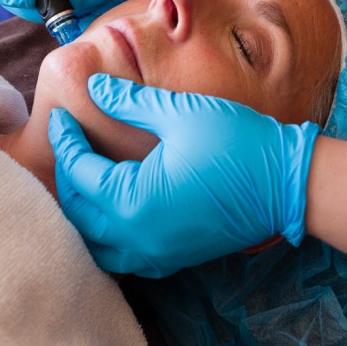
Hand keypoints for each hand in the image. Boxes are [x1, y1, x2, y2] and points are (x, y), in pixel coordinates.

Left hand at [47, 75, 318, 276]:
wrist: (286, 183)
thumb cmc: (237, 142)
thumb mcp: (179, 112)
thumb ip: (129, 102)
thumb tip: (95, 87)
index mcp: (133, 202)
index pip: (78, 173)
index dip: (65, 141)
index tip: (60, 116)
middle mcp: (138, 237)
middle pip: (78, 213)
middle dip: (67, 176)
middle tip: (69, 141)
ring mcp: (156, 254)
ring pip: (96, 242)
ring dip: (83, 212)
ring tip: (85, 175)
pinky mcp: (173, 258)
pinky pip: (123, 254)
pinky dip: (107, 233)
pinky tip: (113, 206)